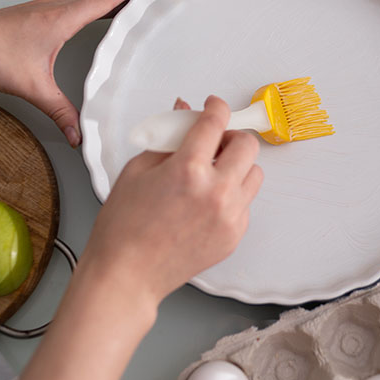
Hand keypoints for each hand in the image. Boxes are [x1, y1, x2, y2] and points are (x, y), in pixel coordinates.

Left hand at [0, 0, 157, 145]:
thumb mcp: (32, 87)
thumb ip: (60, 111)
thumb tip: (79, 135)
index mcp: (60, 19)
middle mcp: (53, 9)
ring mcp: (41, 10)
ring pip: (83, 1)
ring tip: (126, 2)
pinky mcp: (31, 16)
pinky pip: (69, 6)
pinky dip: (88, 7)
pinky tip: (87, 17)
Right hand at [84, 95, 263, 302]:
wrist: (127, 274)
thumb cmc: (124, 226)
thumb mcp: (137, 170)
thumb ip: (167, 137)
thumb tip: (183, 111)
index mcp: (188, 169)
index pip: (216, 122)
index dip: (216, 107)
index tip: (214, 106)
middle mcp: (216, 191)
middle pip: (248, 145)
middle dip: (232, 136)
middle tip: (214, 142)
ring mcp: (229, 216)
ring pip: (254, 174)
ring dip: (237, 166)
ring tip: (212, 174)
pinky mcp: (234, 236)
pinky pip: (246, 203)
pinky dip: (233, 195)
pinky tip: (207, 202)